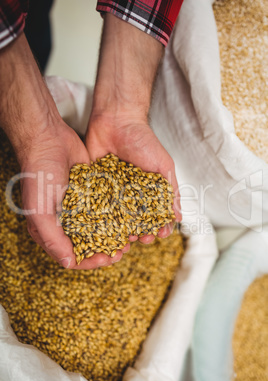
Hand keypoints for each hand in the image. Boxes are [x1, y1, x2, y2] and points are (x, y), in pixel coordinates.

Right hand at [0, 34, 126, 268]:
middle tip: (124, 249)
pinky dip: (118, 215)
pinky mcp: (93, 192)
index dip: (92, 261)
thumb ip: (52, 238)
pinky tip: (131, 218)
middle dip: (108, 250)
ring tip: (131, 236)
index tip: (110, 259)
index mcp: (51, 229)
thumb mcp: (39, 210)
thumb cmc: (38, 174)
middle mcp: (66, 221)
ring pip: (101, 228)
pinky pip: (107, 209)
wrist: (48, 139)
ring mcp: (81, 207)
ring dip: (116, 234)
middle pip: (90, 244)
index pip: (73, 256)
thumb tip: (68, 263)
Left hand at [86, 115, 180, 244]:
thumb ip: (171, 191)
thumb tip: (179, 217)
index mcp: (148, 192)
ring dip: (119, 231)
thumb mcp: (163, 166)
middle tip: (139, 239)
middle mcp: (130, 195)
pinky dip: (99, 218)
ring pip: (115, 218)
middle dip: (138, 233)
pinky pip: (96, 206)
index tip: (158, 234)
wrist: (117, 121)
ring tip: (122, 238)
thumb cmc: (144, 142)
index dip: (157, 227)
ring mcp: (112, 193)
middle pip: (134, 221)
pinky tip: (101, 228)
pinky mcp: (95, 187)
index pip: (154, 216)